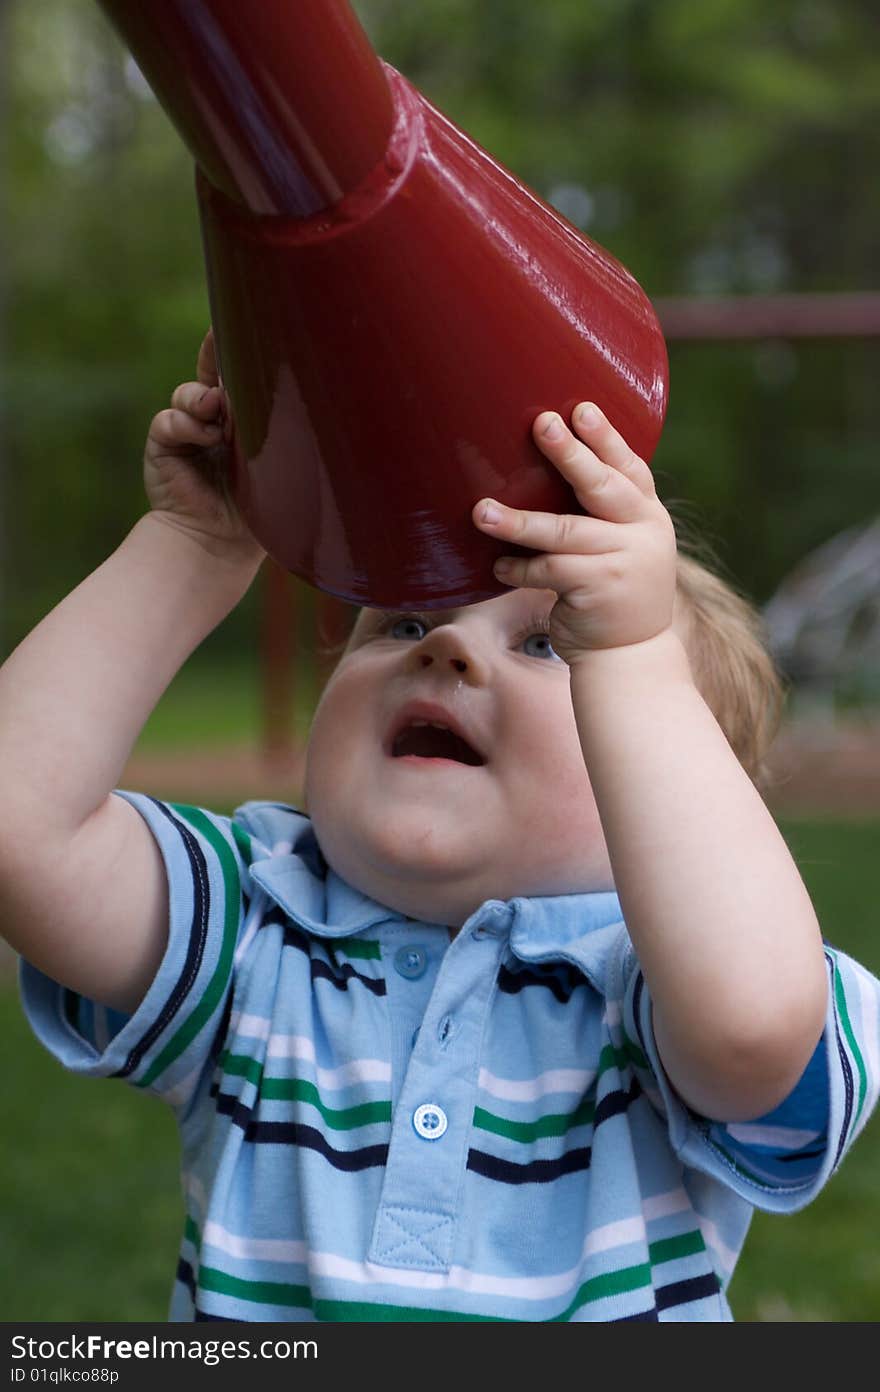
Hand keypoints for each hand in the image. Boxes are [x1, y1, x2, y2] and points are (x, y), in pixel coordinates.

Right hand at [143, 329, 265, 562]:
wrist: (222, 542)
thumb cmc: (262, 507)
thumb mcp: (275, 459)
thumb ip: (271, 425)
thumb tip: (262, 392)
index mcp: (246, 418)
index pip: (243, 374)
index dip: (241, 348)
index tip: (252, 320)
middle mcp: (215, 419)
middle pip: (212, 372)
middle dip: (216, 356)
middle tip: (222, 342)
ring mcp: (188, 430)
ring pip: (189, 393)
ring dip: (201, 398)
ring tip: (216, 411)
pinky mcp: (165, 444)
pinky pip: (169, 419)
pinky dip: (185, 424)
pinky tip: (204, 438)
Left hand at [472, 403, 675, 665]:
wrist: (631, 656)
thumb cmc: (613, 591)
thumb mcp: (623, 546)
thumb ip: (602, 513)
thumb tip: (542, 468)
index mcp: (648, 514)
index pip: (628, 467)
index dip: (606, 438)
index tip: (581, 408)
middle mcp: (643, 532)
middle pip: (601, 486)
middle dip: (570, 453)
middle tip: (541, 424)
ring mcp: (623, 561)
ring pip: (564, 532)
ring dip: (518, 521)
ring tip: (481, 511)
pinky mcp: (599, 590)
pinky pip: (549, 571)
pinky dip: (519, 568)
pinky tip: (497, 566)